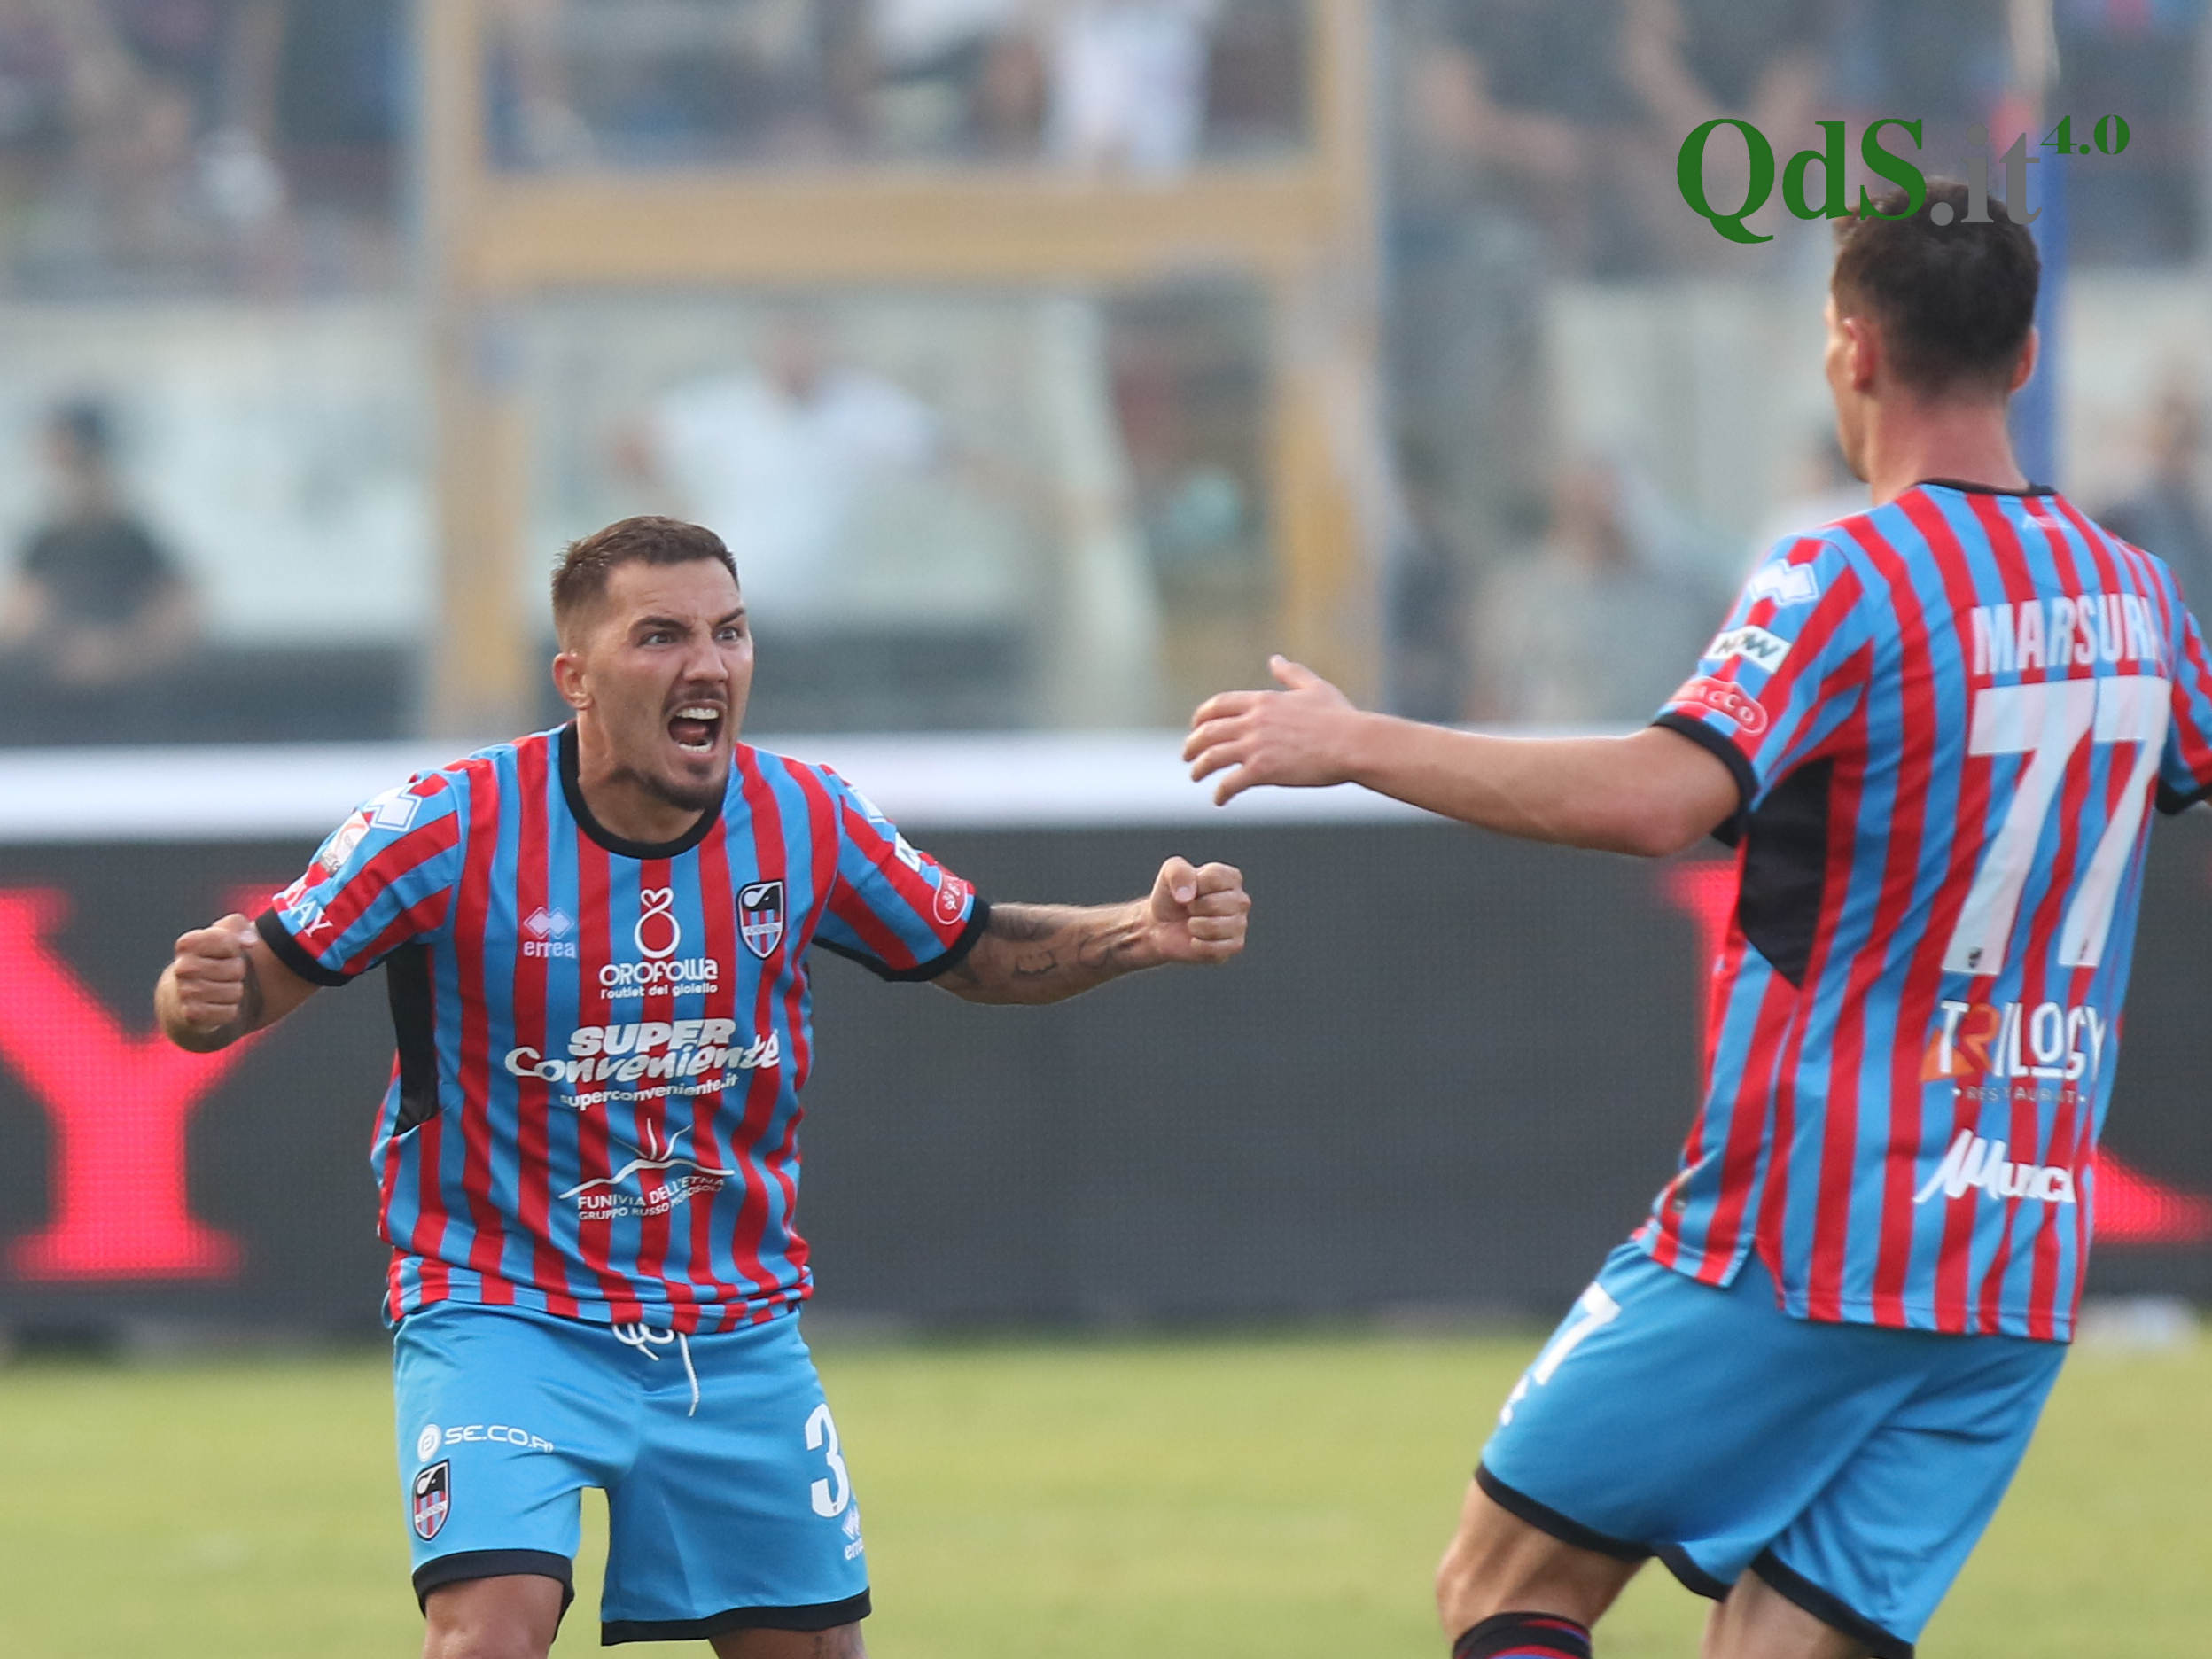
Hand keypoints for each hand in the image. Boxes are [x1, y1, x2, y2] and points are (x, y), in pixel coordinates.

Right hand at [167, 913, 259, 1034]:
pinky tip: (219, 1006)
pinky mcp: (191, 1015)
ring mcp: (184, 992)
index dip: (235, 948)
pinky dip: (231, 1011)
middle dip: (238, 972)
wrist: (185, 997)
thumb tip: (250, 941)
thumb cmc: (212, 960)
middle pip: (237, 969)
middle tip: (226, 974)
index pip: (230, 942)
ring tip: (223, 989)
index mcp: (188, 943)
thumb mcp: (224, 934)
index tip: (225, 952)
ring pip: (235, 992)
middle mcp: (182, 967)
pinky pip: (230, 1013)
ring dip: (235, 992)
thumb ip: (238, 925)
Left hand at [1143, 857, 1249, 965]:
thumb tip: (1188, 896)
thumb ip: (1178, 872)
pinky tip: (1196, 938)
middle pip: (1214, 904)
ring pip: (1214, 928)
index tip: (1188, 889)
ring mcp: (1240, 924)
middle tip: (1189, 908)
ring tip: (1193, 923)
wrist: (1162, 925)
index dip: (1193, 885)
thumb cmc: (1171, 896)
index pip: (1214, 878)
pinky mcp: (1235, 946)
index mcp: (1231, 877)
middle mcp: (1241, 900)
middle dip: (1193, 907)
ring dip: (1194, 926)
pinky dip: (1197, 945)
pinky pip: (1214, 949)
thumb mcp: (1169, 872)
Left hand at [1184, 656, 1361, 805]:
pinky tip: (1219, 800)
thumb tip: (1275, 659)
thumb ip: (1291, 673)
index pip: (1218, 705)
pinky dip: (1220, 792)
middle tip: (1187, 755)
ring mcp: (1255, 746)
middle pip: (1207, 731)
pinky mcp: (1262, 770)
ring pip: (1211, 757)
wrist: (1353, 744)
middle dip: (1192, 744)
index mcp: (1262, 701)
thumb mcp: (1314, 687)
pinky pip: (1230, 783)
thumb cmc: (1340, 717)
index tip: (1196, 727)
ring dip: (1199, 768)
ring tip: (1195, 776)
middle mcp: (1253, 721)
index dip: (1202, 717)